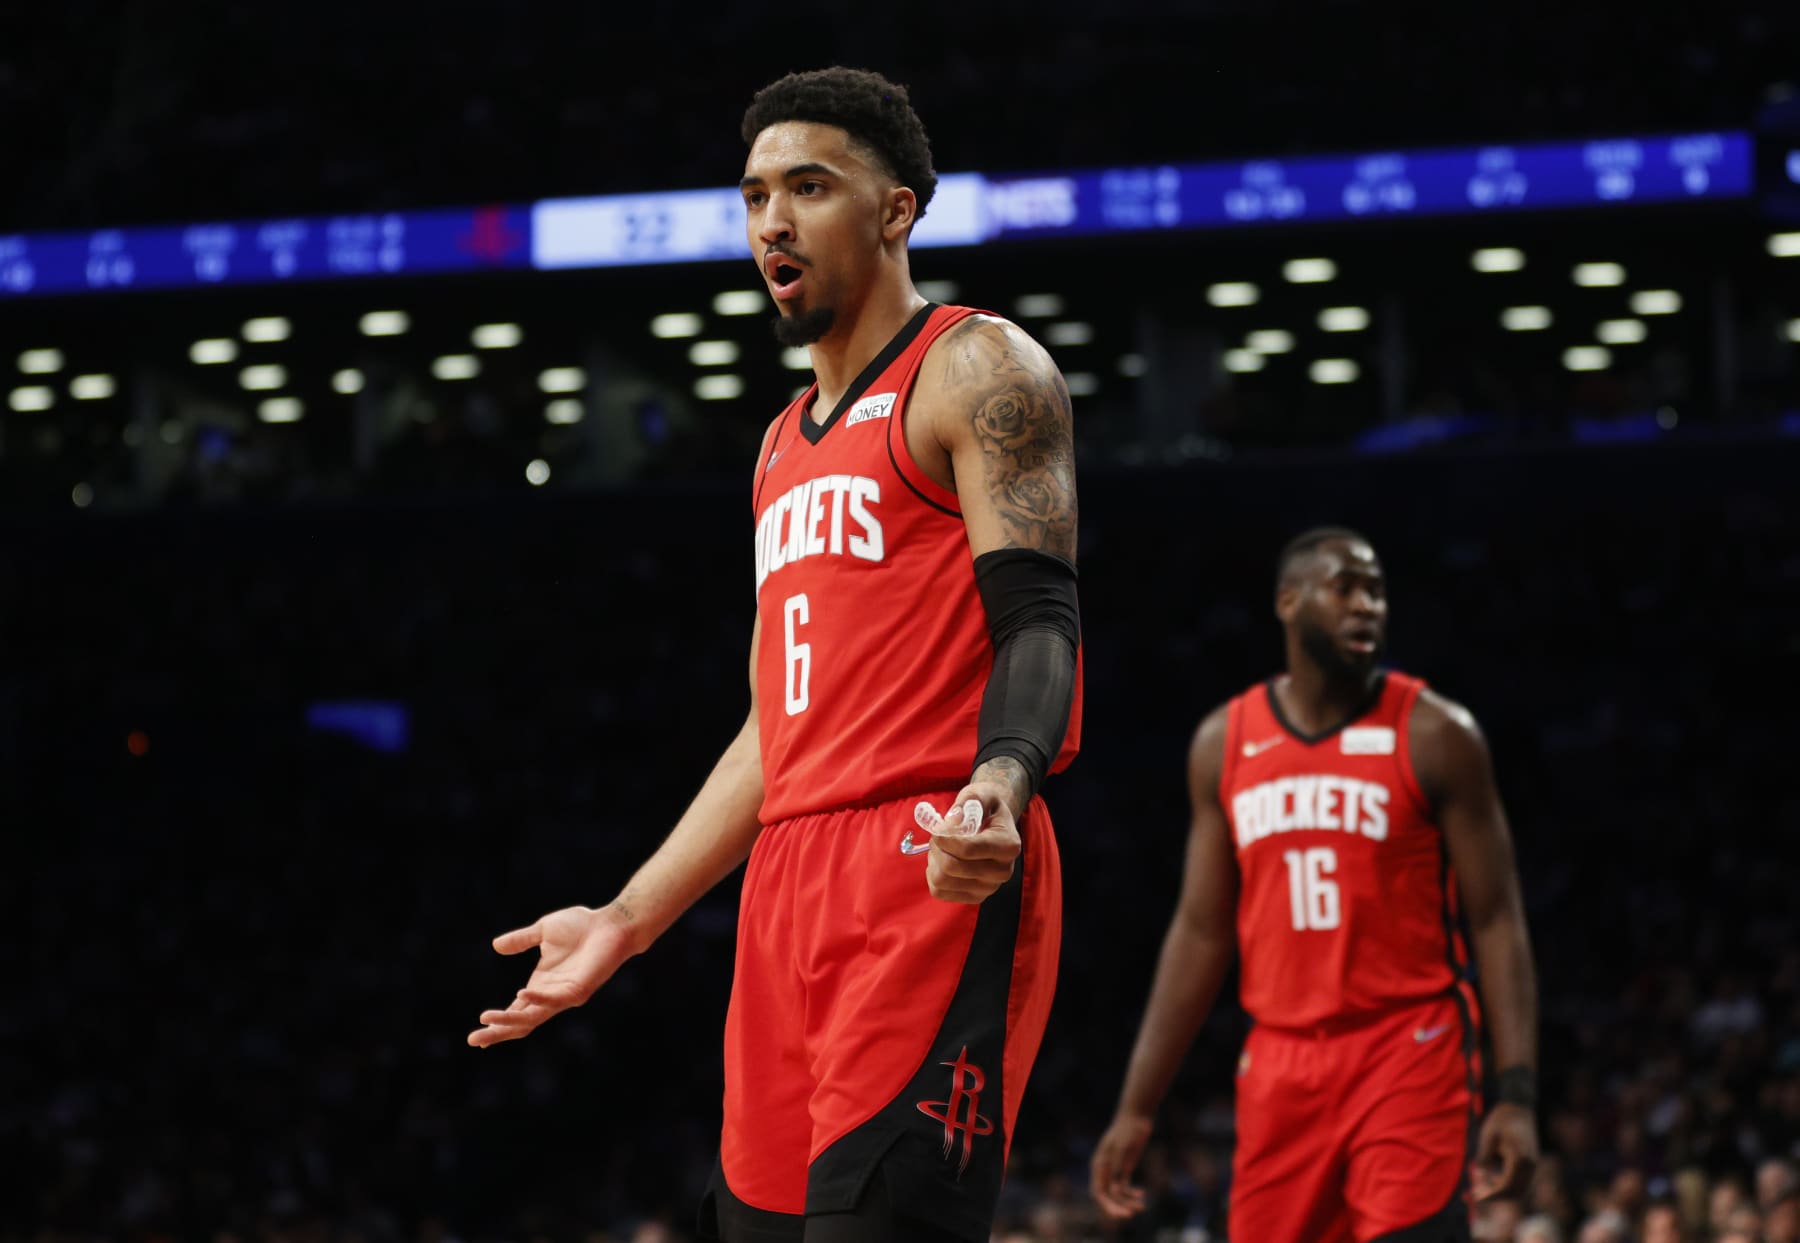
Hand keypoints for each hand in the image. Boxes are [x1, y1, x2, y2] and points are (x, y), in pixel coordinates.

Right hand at [467, 904, 634, 1047]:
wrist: (611, 924)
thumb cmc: (582, 927)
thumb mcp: (544, 931)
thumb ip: (521, 940)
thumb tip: (496, 945)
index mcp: (540, 985)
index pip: (516, 1012)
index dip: (497, 1024)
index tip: (477, 1036)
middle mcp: (550, 995)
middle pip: (520, 1023)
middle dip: (497, 1032)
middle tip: (473, 1040)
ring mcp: (565, 995)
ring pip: (533, 1017)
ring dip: (509, 1020)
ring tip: (486, 1020)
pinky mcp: (579, 990)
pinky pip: (554, 1000)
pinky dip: (537, 999)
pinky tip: (521, 994)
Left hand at [918, 781, 1019, 903]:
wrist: (994, 827)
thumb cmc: (986, 809)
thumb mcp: (982, 794)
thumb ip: (971, 799)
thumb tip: (954, 818)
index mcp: (1008, 845)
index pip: (968, 849)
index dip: (944, 837)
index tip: (938, 828)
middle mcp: (1003, 872)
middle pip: (952, 867)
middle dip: (937, 847)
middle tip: (938, 835)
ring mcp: (989, 888)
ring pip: (942, 881)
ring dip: (934, 860)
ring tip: (941, 847)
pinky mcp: (974, 898)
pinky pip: (939, 892)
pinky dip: (933, 874)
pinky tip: (942, 861)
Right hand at [1090, 1113, 1152, 1220]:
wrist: (1136, 1116)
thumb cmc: (1128, 1129)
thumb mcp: (1124, 1147)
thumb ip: (1118, 1166)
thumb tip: (1115, 1188)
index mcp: (1099, 1164)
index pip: (1098, 1192)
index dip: (1108, 1205)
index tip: (1121, 1214)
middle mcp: (1104, 1169)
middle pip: (1106, 1196)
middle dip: (1117, 1207)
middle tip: (1131, 1215)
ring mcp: (1114, 1169)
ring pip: (1117, 1193)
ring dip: (1127, 1201)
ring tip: (1142, 1206)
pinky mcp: (1124, 1167)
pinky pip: (1124, 1186)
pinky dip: (1131, 1193)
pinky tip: (1142, 1194)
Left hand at [1470, 1102, 1537, 1199]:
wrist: (1518, 1107)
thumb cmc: (1501, 1119)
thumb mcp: (1488, 1137)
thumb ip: (1484, 1157)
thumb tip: (1480, 1175)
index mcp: (1520, 1160)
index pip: (1507, 1187)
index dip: (1491, 1195)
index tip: (1477, 1197)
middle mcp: (1530, 1166)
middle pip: (1514, 1193)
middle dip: (1495, 1196)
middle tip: (1476, 1192)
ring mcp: (1532, 1165)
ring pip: (1518, 1189)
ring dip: (1501, 1191)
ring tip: (1481, 1183)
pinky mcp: (1530, 1163)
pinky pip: (1519, 1181)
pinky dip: (1506, 1184)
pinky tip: (1491, 1175)